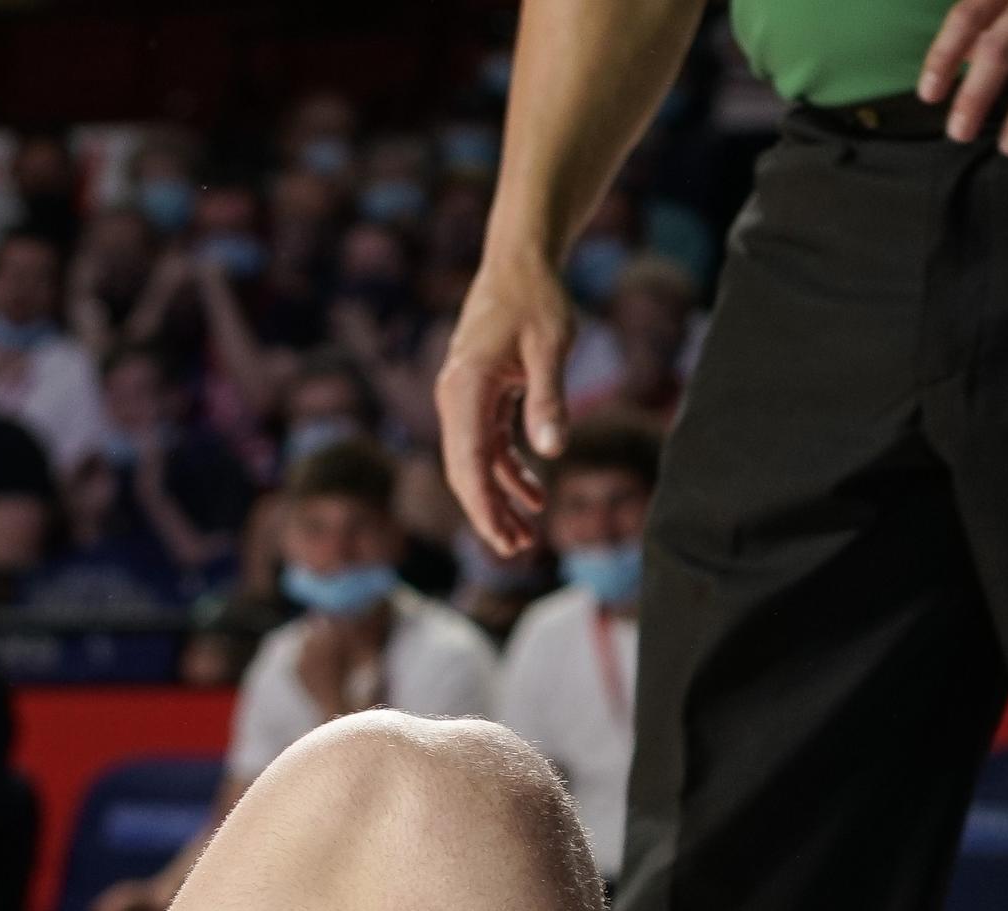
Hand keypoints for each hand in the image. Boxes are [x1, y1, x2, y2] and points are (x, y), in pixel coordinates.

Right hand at [437, 246, 574, 556]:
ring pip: (476, 462)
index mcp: (466, 387)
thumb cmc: (537, 298)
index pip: (467, 462)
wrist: (519, 262)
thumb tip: (552, 452)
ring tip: (527, 533)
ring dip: (500, 497)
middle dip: (490, 513)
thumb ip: (549, 399)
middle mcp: (455, 397)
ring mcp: (464, 397)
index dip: (483, 507)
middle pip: (465, 471)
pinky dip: (508, 470)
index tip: (502, 541)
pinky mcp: (479, 394)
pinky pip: (487, 443)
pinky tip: (534, 492)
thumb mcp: (551, 346)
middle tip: (518, 550)